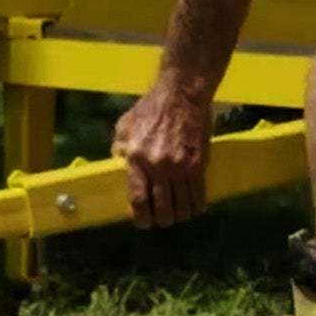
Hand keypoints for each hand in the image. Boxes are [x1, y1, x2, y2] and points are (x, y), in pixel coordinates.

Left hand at [111, 83, 211, 228]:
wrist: (182, 93)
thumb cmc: (151, 108)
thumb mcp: (124, 125)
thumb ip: (119, 149)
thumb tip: (116, 168)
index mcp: (137, 158)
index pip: (138, 199)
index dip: (141, 217)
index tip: (143, 221)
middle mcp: (158, 166)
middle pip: (162, 208)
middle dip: (162, 219)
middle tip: (162, 218)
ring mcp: (181, 167)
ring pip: (182, 206)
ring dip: (180, 214)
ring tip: (178, 212)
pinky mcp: (199, 164)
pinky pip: (199, 195)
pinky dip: (197, 205)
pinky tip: (194, 206)